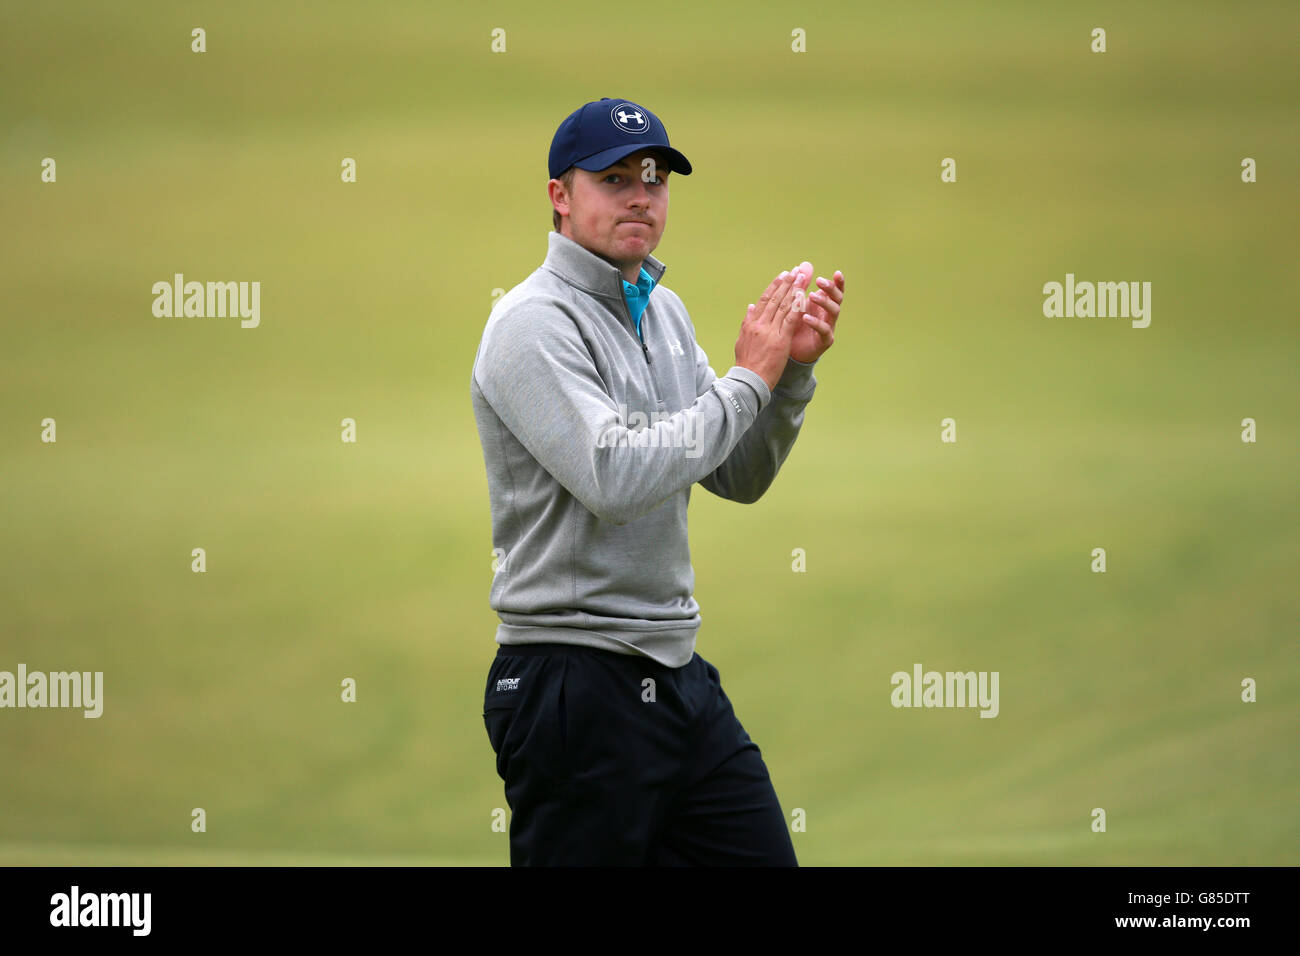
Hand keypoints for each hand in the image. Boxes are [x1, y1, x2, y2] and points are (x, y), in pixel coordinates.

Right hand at [734, 269, 807, 390]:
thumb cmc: (746, 364)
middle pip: (775, 299)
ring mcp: (770, 332)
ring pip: (784, 306)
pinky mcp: (780, 341)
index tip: (783, 275)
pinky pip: (790, 319)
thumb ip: (747, 322)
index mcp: (751, 324)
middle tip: (796, 270)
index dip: (774, 286)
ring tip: (802, 276)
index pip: (764, 300)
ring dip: (794, 289)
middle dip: (787, 282)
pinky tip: (803, 295)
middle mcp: (760, 324)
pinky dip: (797, 306)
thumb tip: (750, 307)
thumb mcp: (742, 340)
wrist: (748, 381)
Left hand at [786, 261, 842, 363]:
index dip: (838, 282)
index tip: (837, 273)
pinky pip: (824, 330)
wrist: (787, 352)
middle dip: (831, 289)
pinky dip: (815, 323)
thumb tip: (802, 265)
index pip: (835, 290)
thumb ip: (799, 287)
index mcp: (823, 304)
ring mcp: (828, 327)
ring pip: (834, 312)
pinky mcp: (824, 341)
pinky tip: (805, 317)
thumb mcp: (795, 304)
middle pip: (837, 298)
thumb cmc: (792, 326)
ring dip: (824, 302)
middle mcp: (828, 314)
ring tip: (811, 295)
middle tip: (820, 281)